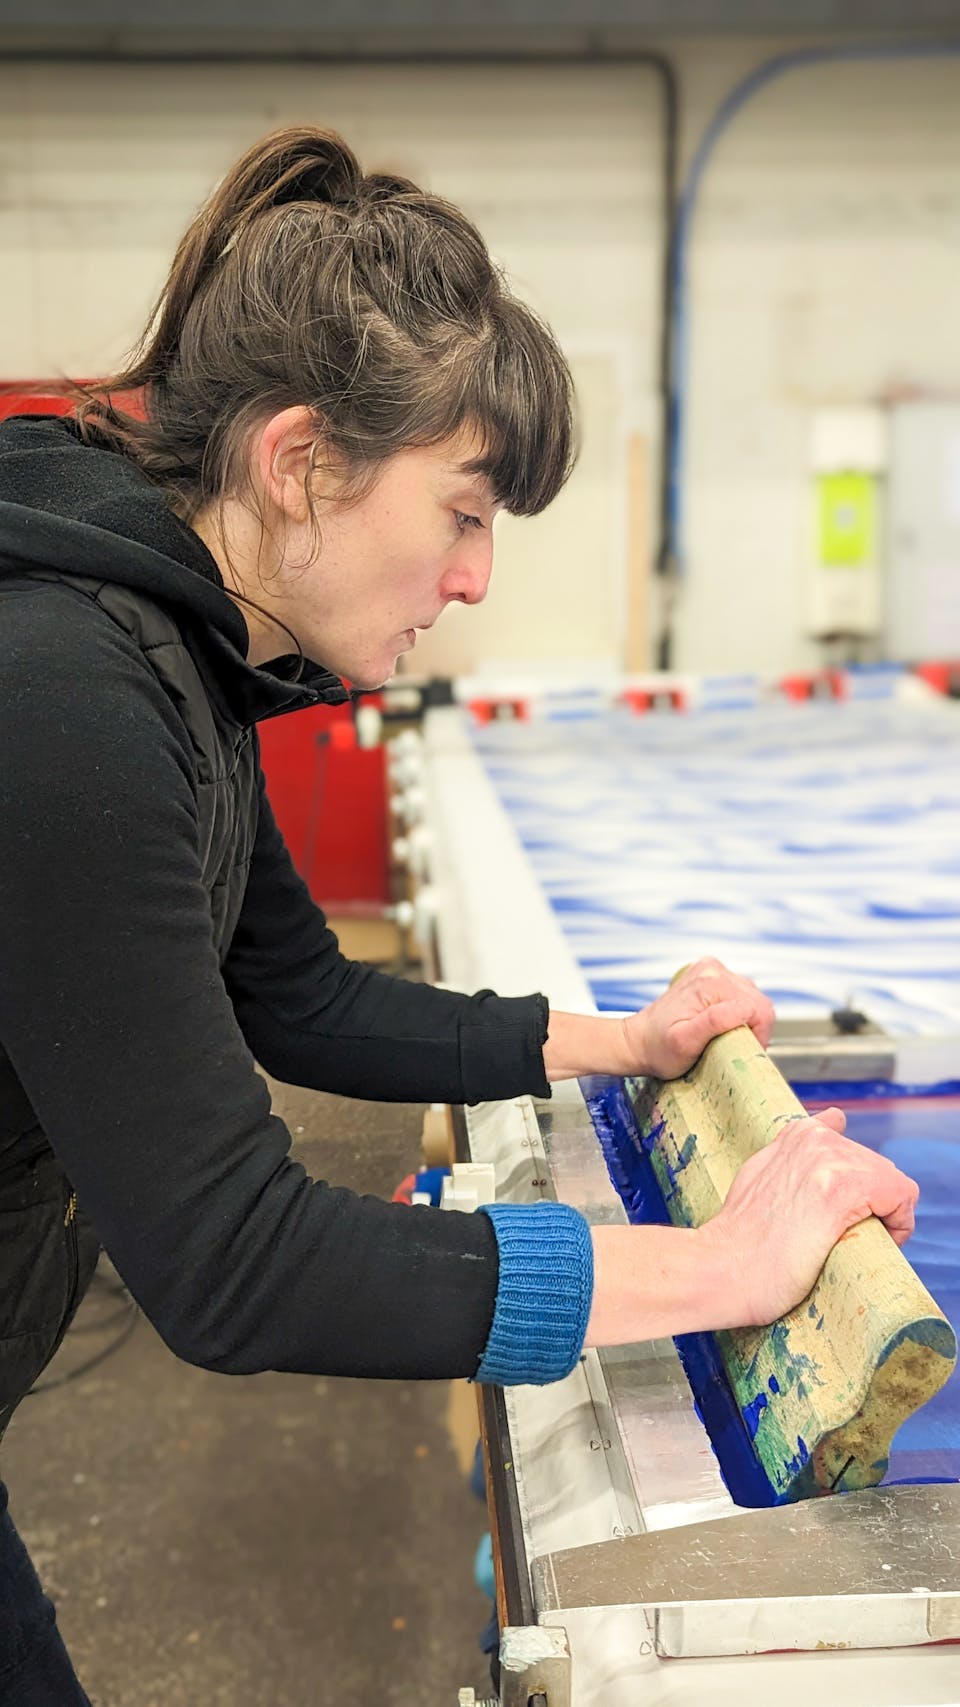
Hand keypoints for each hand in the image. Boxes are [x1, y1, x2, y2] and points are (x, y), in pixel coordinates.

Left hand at [620, 957, 774, 1080]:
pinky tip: (722, 1024)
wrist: (638, 1041)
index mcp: (710, 984)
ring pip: (752, 998)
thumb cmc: (659, 1048)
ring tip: (725, 1036)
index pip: (759, 1009)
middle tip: (734, 1047)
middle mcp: (712, 971)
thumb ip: (715, 1022)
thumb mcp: (685, 1042)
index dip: (757, 1035)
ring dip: (746, 1020)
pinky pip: (741, 994)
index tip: (740, 1050)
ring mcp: (711, 971)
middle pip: (758, 1002)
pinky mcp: (710, 976)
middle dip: (753, 1028)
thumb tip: (744, 1010)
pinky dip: (738, 1012)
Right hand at [703, 1108, 919, 1327]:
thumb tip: (832, 1121)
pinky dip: (900, 1222)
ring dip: (887, 1215)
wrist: (721, 1268)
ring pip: (893, 1182)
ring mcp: (828, 1161)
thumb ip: (794, 1150)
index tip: (840, 1218)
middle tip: (847, 1239)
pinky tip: (878, 1240)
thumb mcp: (762, 1174)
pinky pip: (900, 1195)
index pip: (856, 1150)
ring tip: (854, 1243)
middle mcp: (815, 1139)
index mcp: (798, 1133)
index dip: (858, 1188)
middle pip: (878, 1168)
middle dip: (874, 1204)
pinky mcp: (841, 1190)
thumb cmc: (741, 1238)